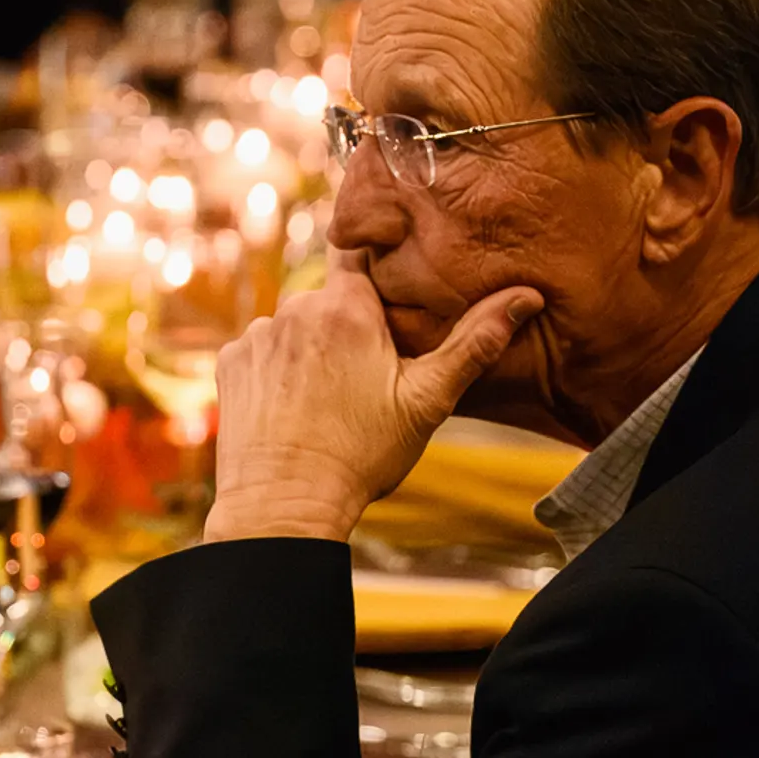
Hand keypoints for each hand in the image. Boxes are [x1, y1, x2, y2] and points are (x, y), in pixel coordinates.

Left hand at [204, 260, 542, 544]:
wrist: (284, 505)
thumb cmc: (361, 456)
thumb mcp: (427, 401)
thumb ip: (475, 342)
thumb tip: (527, 295)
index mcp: (346, 308)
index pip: (360, 252)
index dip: (378, 263)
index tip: (390, 275)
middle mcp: (294, 309)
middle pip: (330, 298)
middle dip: (349, 323)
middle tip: (368, 371)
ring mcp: (257, 335)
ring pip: (295, 326)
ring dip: (310, 347)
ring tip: (327, 397)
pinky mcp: (231, 362)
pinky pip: (262, 350)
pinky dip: (278, 370)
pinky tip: (293, 407)